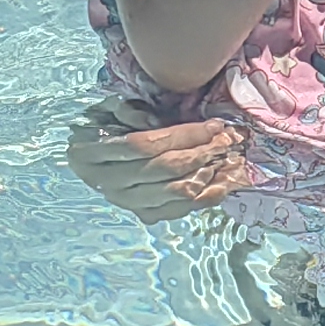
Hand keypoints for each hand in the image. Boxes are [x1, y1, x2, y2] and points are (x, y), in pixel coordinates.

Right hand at [67, 107, 250, 212]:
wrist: (94, 160)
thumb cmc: (106, 126)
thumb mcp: (109, 110)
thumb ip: (129, 111)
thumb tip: (156, 120)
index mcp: (93, 154)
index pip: (146, 145)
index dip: (183, 135)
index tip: (214, 125)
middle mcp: (110, 184)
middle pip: (166, 169)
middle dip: (203, 152)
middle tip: (228, 139)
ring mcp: (129, 204)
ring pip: (177, 192)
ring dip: (210, 173)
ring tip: (230, 157)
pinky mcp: (146, 215)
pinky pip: (183, 209)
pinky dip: (208, 196)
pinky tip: (225, 179)